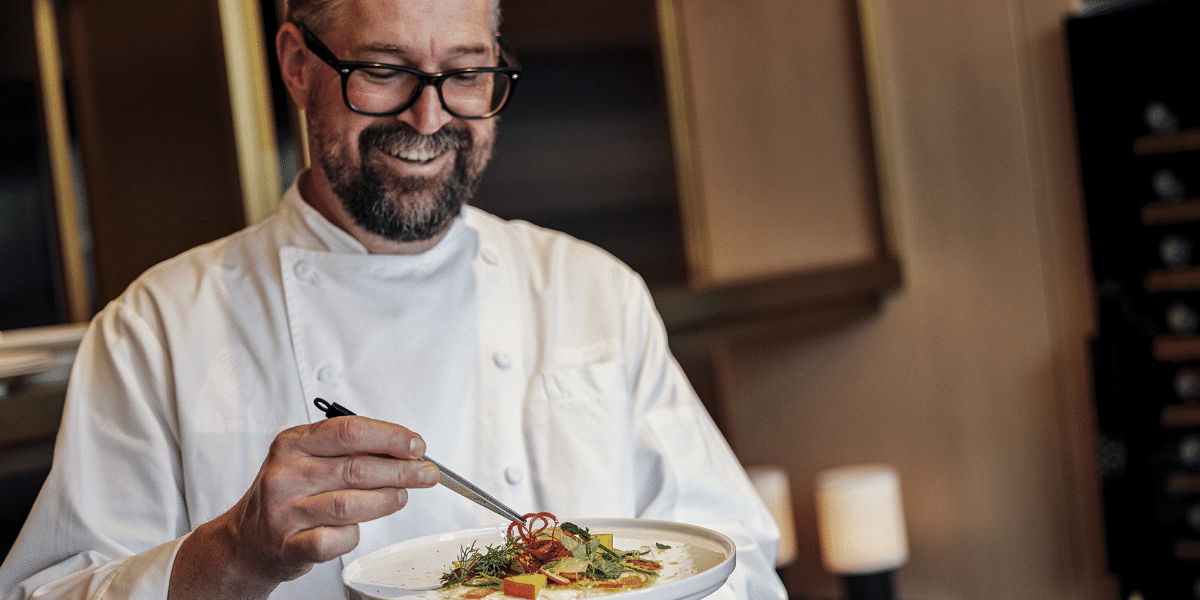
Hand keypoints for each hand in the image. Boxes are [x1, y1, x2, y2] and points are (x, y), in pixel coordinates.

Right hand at [169, 416, 439, 597]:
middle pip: (356, 468)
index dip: (390, 437)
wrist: (247, 540)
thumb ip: (349, 451)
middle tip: (426, 474)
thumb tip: (405, 451)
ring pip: (350, 504)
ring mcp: (284, 511)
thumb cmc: (290, 494)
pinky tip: (359, 528)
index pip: (350, 432)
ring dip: (386, 500)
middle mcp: (285, 474)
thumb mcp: (308, 458)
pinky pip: (336, 539)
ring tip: (401, 496)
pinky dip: (355, 534)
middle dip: (401, 471)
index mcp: (293, 443)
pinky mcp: (288, 545)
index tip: (416, 445)